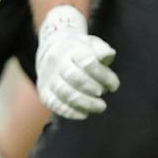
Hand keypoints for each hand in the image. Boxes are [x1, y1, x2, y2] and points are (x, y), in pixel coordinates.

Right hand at [34, 5, 118, 119]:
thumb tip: (107, 56)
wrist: (51, 49)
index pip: (88, 62)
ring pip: (65, 93)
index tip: (114, 85)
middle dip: (93, 89)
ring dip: (85, 103)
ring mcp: (48, 78)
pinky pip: (55, 104)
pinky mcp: (44, 92)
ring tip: (99, 107)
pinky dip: (70, 112)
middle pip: (75, 78)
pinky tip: (84, 114)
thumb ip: (102, 50)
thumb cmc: (79, 50)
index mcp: (71, 48)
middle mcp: (57, 62)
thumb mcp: (92, 43)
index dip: (103, 76)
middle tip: (103, 94)